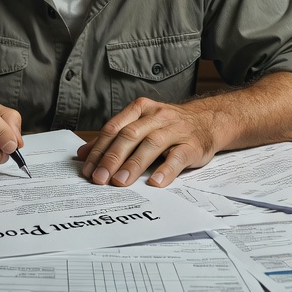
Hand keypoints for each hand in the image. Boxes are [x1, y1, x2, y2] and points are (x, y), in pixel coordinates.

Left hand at [76, 97, 217, 187]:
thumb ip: (114, 138)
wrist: (208, 121)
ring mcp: (175, 129)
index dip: (99, 149)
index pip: (114, 128)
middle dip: (112, 158)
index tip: (87, 169)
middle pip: (130, 135)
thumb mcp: (141, 125)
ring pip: (151, 144)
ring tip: (120, 181)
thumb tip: (83, 154)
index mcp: (140, 109)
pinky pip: (178, 156)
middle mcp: (157, 116)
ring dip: (134, 164)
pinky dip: (166, 170)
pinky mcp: (192, 144)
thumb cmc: (169, 126)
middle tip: (99, 178)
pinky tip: (156, 182)